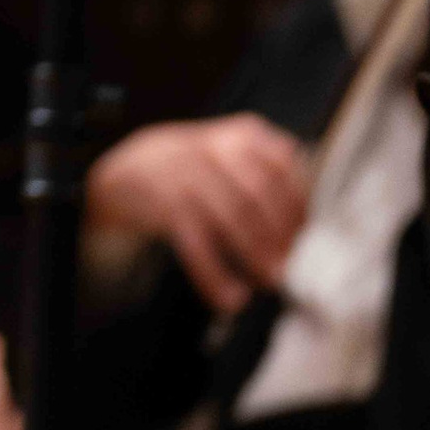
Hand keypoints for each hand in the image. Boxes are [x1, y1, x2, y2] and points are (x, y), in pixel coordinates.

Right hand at [83, 111, 308, 313]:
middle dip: (280, 235)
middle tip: (289, 263)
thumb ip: (266, 177)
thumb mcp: (229, 156)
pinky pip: (196, 245)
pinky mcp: (164, 205)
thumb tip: (303, 226)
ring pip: (232, 219)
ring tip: (268, 279)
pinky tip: (228, 294)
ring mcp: (185, 175)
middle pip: (259, 194)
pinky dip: (215, 275)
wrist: (124, 174)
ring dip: (255, 255)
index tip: (305, 234)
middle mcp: (213, 149)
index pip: (283, 165)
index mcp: (240, 135)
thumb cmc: (186, 171)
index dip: (298, 205)